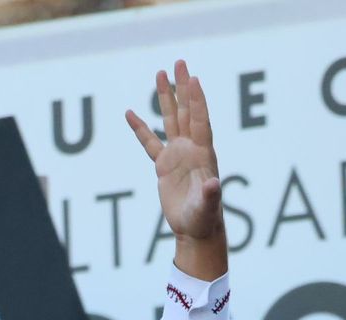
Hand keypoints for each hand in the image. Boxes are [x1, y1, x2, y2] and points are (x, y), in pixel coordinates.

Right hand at [126, 61, 227, 278]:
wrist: (196, 230)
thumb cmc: (205, 219)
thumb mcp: (208, 206)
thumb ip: (211, 194)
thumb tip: (214, 184)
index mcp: (203, 154)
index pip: (199, 121)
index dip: (196, 101)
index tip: (193, 79)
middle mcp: (191, 149)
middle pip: (186, 112)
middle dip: (183, 88)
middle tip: (179, 63)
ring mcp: (177, 155)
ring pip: (170, 120)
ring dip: (166, 98)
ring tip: (160, 74)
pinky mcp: (164, 166)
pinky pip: (149, 143)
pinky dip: (140, 128)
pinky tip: (130, 113)